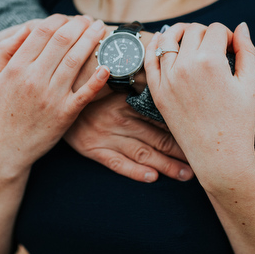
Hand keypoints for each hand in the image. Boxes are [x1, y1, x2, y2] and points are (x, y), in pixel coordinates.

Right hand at [0, 15, 109, 171]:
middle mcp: (34, 79)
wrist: (5, 149)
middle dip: (80, 25)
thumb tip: (26, 28)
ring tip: (102, 30)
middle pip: (63, 41)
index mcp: (16, 68)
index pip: (42, 31)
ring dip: (92, 41)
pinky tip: (109, 64)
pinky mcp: (65, 114)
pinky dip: (98, 78)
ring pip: (76, 61)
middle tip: (91, 20)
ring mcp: (51, 97)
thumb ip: (5, 51)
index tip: (70, 17)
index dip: (60, 19)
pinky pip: (86, 92)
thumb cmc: (0, 111)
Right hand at [64, 93, 193, 182]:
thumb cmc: (88, 83)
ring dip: (165, 165)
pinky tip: (152, 177)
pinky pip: (116, 164)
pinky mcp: (92, 149)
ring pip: (142, 153)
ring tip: (185, 175)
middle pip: (157, 138)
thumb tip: (162, 81)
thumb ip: (136, 80)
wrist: (54, 94)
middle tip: (200, 161)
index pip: (161, 118)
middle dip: (180, 151)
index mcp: (127, 101)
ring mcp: (106, 135)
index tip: (199, 135)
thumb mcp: (111, 76)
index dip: (181, 128)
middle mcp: (119, 119)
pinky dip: (135, 172)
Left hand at [145, 22, 254, 178]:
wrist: (219, 156)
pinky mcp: (157, 92)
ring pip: (168, 38)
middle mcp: (185, 66)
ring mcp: (168, 80)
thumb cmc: (240, 121)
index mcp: (210, 61)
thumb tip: (242, 26)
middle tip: (216, 48)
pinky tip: (160, 39)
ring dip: (180, 33)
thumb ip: (247, 50)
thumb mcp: (250, 83)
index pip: (217, 29)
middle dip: (207, 34)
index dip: (228, 35)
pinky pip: (150, 61)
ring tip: (191, 39)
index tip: (232, 48)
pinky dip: (154, 46)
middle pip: (193, 31)